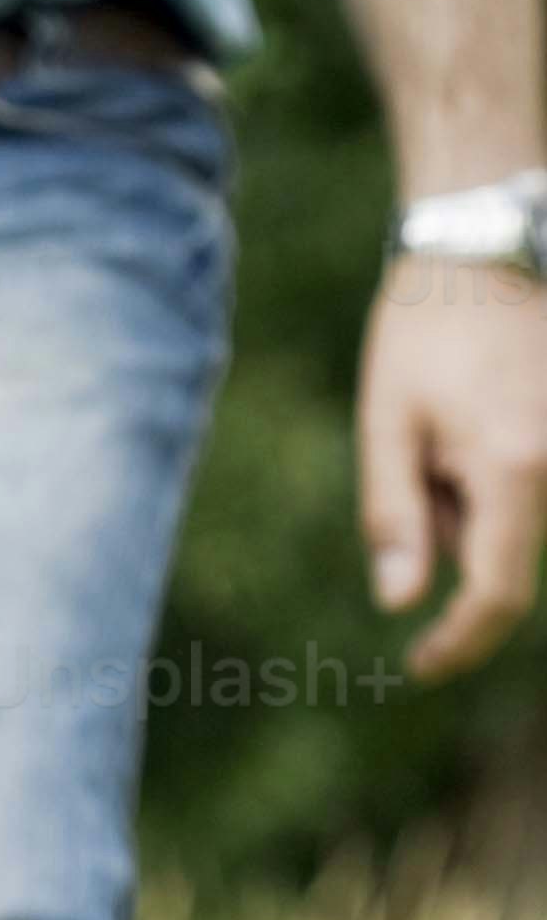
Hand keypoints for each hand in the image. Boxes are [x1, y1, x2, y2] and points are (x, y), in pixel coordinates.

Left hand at [359, 253, 546, 675]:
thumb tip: (402, 604)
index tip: (420, 667)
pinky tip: (475, 424)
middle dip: (453, 533)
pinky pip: (536, 490)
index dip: (461, 643)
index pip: (498, 594)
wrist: (487, 252)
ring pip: (522, 523)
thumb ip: (397, 519)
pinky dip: (500, 480)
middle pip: (506, 555)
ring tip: (446, 427)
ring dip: (475, 503)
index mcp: (515, 469)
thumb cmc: (424, 332)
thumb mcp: (388, 424)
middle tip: (420, 458)